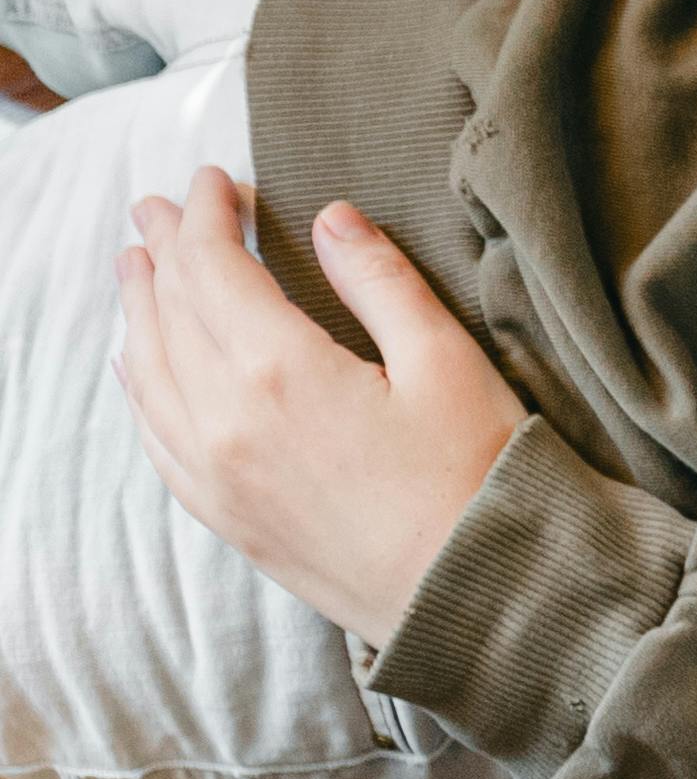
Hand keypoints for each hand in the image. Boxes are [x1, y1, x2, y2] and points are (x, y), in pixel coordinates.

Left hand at [116, 174, 525, 652]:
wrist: (474, 599)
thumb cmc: (476, 480)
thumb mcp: (448, 364)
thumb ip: (380, 283)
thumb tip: (330, 219)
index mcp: (280, 370)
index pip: (212, 268)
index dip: (206, 214)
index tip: (216, 180)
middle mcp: (225, 419)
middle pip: (167, 312)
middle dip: (160, 250)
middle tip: (158, 208)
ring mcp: (215, 472)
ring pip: (147, 371)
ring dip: (138, 310)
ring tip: (138, 269)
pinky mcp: (224, 513)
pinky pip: (154, 433)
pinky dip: (139, 383)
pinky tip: (140, 364)